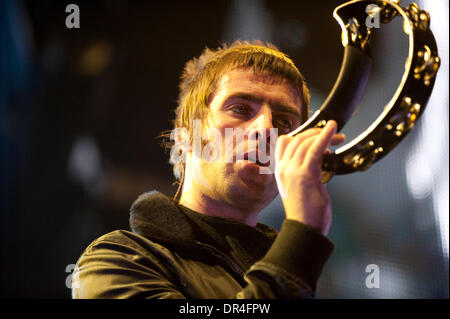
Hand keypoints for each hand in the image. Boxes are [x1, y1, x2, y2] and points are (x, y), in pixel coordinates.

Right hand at [274, 120, 345, 235]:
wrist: (305, 229)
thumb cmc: (307, 212)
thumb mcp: (303, 187)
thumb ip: (307, 172)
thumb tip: (321, 159)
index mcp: (280, 171)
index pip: (284, 143)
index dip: (301, 135)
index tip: (316, 135)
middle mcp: (283, 168)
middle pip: (297, 139)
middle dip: (316, 133)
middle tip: (334, 134)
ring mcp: (292, 170)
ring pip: (307, 142)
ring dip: (325, 135)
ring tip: (340, 136)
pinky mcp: (305, 174)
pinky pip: (316, 149)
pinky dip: (325, 136)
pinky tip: (333, 129)